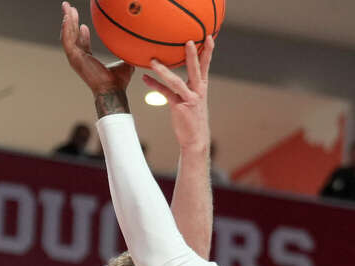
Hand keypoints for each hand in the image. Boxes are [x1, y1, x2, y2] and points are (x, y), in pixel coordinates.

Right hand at [60, 2, 133, 96]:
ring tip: (66, 7)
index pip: (82, 44)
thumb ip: (126, 54)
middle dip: (70, 20)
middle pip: (72, 35)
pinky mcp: (74, 58)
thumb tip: (138, 48)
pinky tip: (67, 17)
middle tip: (69, 8)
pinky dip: (66, 28)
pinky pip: (67, 40)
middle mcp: (80, 58)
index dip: (81, 33)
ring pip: (68, 35)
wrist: (113, 91)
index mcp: (88, 60)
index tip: (82, 24)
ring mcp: (75, 58)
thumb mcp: (125, 64)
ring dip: (67, 20)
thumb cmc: (119, 82)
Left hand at [142, 37, 214, 151]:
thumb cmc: (193, 118)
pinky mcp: (179, 107)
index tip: (209, 36)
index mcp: (202, 87)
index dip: (208, 51)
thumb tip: (175, 75)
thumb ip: (188, 86)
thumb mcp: (194, 100)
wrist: (195, 139)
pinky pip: (165, 94)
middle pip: (195, 69)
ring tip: (153, 61)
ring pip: (176, 82)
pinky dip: (154, 85)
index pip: (206, 66)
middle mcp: (198, 91)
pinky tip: (145, 78)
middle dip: (192, 55)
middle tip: (189, 41)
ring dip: (164, 71)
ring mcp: (189, 99)